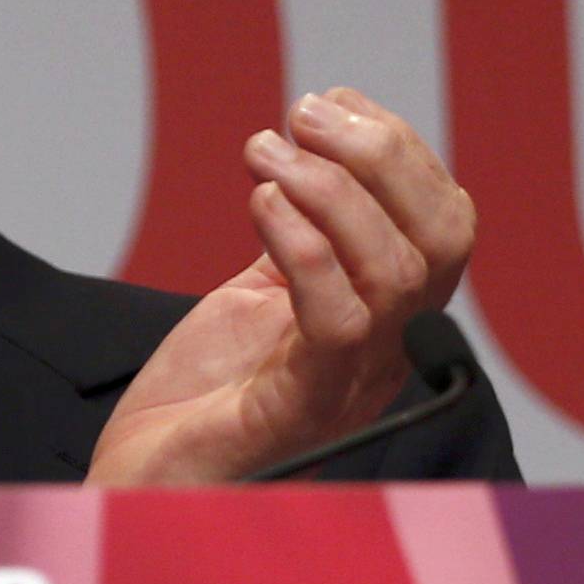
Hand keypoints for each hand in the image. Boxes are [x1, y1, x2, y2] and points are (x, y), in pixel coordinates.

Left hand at [88, 87, 473, 483]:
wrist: (141, 482)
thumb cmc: (199, 395)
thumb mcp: (257, 293)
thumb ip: (297, 236)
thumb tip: (310, 151)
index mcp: (386, 315)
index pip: (442, 222)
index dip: (399, 148)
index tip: (331, 102)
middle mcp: (386, 351)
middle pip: (441, 239)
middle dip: (383, 156)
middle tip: (304, 115)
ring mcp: (350, 384)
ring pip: (397, 272)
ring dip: (330, 189)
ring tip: (264, 152)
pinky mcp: (299, 409)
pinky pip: (338, 323)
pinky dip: (306, 249)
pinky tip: (261, 204)